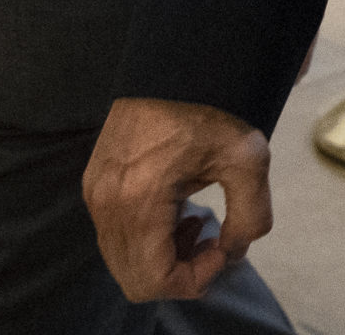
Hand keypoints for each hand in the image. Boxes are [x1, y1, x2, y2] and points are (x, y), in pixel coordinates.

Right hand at [84, 98, 272, 301]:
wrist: (172, 64)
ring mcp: (96, 195)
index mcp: (140, 201)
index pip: (156, 279)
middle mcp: (108, 204)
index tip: (222, 247)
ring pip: (122, 261)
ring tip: (194, 223)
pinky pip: (114, 236)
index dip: (195, 279)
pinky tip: (175, 211)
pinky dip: (145, 240)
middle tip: (210, 242)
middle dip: (179, 273)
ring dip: (161, 258)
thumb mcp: (247, 159)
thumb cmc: (209, 107)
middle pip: (135, 279)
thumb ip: (250, 215)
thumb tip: (233, 249)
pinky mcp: (95, 185)